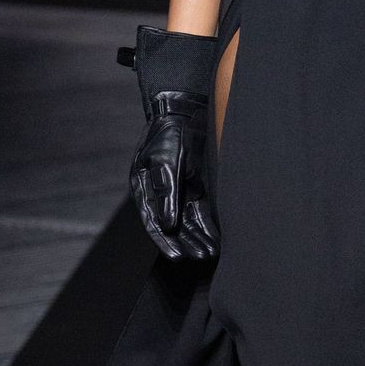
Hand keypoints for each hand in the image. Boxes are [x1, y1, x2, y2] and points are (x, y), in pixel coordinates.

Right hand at [121, 25, 220, 263]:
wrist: (187, 107)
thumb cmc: (172, 129)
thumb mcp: (167, 156)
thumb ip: (168, 190)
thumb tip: (167, 224)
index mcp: (145, 187)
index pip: (154, 221)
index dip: (165, 241)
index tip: (177, 257)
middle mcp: (161, 193)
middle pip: (173, 226)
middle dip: (186, 244)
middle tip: (200, 258)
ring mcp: (179, 190)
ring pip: (188, 222)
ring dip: (198, 238)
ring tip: (211, 254)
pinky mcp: (196, 186)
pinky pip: (201, 212)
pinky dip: (208, 226)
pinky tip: (219, 239)